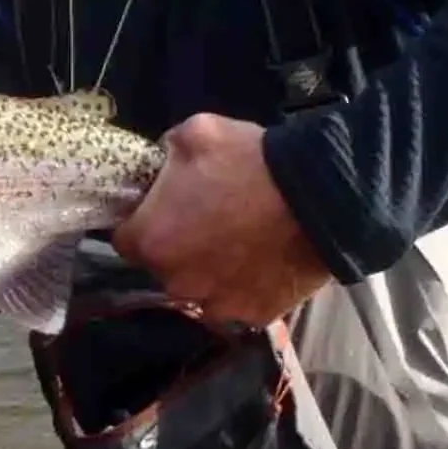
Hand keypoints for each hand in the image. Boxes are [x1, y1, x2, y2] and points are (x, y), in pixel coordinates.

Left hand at [111, 113, 331, 327]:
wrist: (322, 197)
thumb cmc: (250, 163)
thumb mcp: (195, 133)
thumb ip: (166, 152)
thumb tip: (163, 161)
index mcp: (151, 240)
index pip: (125, 239)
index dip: (141, 223)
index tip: (161, 210)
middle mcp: (175, 281)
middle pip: (163, 266)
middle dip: (177, 246)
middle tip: (205, 222)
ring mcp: (215, 303)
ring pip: (199, 288)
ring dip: (208, 270)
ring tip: (237, 243)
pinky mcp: (253, 315)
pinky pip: (236, 303)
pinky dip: (242, 287)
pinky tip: (259, 262)